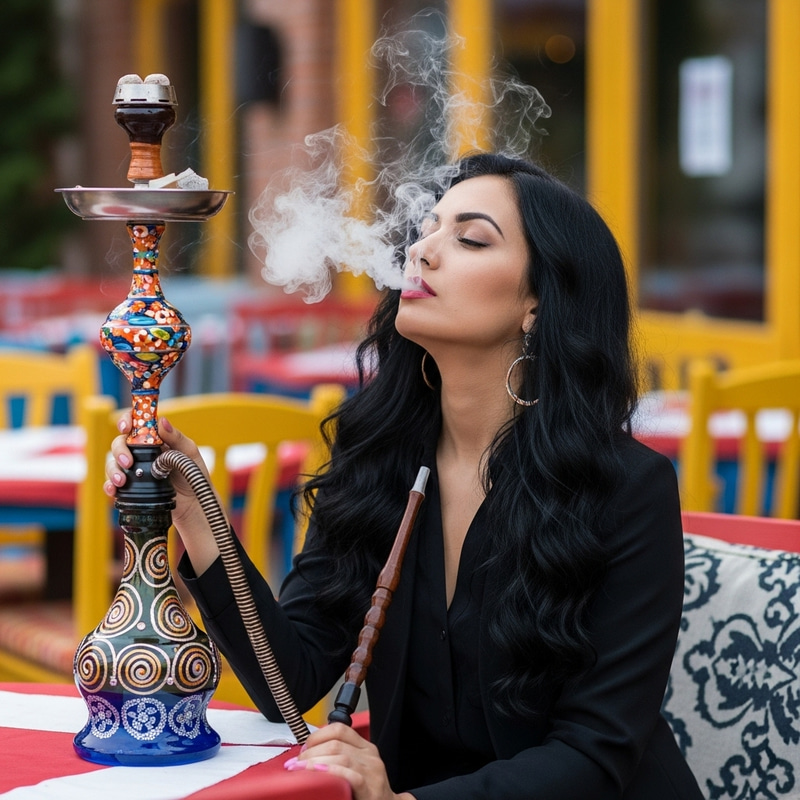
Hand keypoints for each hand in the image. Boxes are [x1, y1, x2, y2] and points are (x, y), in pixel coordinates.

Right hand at [104, 412, 221, 573]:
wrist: (194, 503)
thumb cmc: (194, 474)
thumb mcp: (189, 453)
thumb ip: (176, 437)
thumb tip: (162, 421)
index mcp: (155, 440)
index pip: (136, 424)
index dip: (126, 421)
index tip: (125, 427)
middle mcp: (142, 453)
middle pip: (120, 443)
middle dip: (119, 450)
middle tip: (128, 462)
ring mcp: (135, 470)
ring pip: (113, 463)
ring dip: (112, 470)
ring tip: (122, 481)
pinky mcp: (132, 487)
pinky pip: (113, 483)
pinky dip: (109, 485)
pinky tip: (113, 490)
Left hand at [284, 723, 413, 799]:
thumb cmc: (368, 793)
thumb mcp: (355, 770)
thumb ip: (337, 759)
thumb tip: (306, 755)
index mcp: (365, 748)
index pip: (339, 729)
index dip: (317, 735)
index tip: (303, 748)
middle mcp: (370, 756)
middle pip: (336, 742)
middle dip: (311, 751)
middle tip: (296, 764)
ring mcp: (372, 772)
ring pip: (340, 756)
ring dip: (315, 762)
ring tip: (300, 770)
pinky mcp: (371, 790)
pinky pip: (350, 776)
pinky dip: (332, 773)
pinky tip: (319, 775)